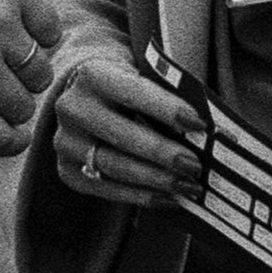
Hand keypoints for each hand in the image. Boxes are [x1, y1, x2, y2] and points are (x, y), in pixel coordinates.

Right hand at [45, 45, 206, 208]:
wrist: (87, 96)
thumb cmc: (127, 85)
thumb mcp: (142, 76)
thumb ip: (168, 95)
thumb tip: (205, 129)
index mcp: (92, 74)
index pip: (131, 92)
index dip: (166, 108)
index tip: (198, 124)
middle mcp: (72, 107)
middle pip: (122, 135)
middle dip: (163, 153)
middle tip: (195, 165)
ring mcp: (65, 142)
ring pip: (114, 166)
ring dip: (156, 179)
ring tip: (188, 186)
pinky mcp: (67, 170)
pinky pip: (106, 189)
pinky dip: (141, 196)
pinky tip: (169, 198)